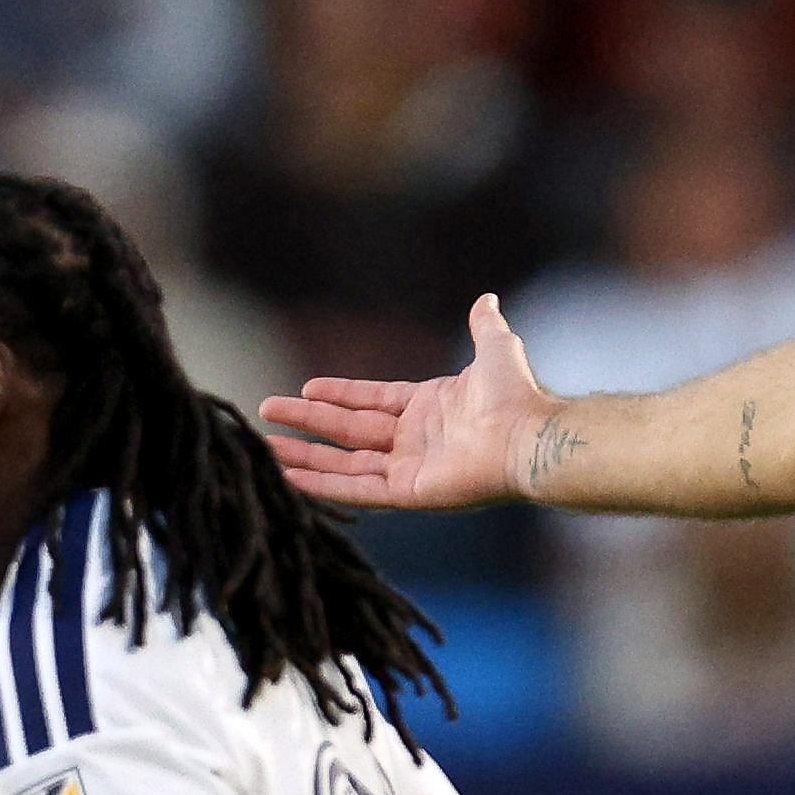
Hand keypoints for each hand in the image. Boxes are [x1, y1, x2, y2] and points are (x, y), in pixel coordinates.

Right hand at [260, 296, 556, 511]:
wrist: (529, 436)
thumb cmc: (516, 396)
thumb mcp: (495, 349)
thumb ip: (484, 327)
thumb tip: (487, 300)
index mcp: (431, 408)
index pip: (373, 401)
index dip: (340, 395)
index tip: (307, 387)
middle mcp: (416, 440)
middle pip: (349, 431)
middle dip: (308, 421)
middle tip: (267, 411)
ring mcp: (410, 469)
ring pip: (344, 462)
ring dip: (305, 456)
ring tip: (265, 448)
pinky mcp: (407, 493)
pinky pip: (357, 489)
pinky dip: (323, 486)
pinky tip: (289, 480)